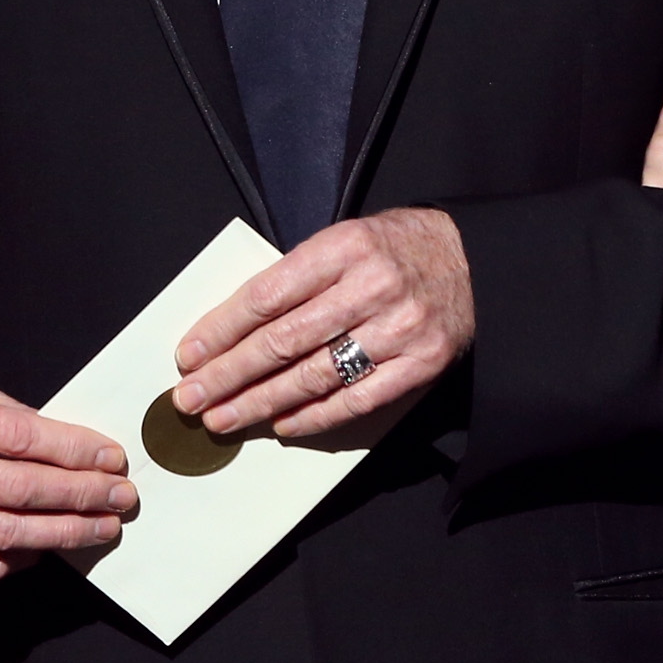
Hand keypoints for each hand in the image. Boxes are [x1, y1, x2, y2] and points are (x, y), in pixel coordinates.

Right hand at [0, 375, 135, 580]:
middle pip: (17, 491)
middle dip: (79, 496)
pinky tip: (50, 546)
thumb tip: (77, 448)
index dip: (73, 450)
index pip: (19, 438)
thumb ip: (11, 416)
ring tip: (101, 526)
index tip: (113, 457)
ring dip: (62, 533)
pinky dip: (21, 558)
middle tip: (121, 497)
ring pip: (3, 533)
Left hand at [173, 208, 471, 441]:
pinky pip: (357, 399)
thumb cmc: (396, 248)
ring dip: (260, 402)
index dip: (221, 330)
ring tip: (222, 418)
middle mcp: (372, 287)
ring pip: (314, 376)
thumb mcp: (346, 238)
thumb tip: (230, 329)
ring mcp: (399, 329)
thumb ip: (297, 276)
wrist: (475, 260)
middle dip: (228, 374)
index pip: (267, 296)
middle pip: (283, 341)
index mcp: (345, 247)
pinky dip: (315, 416)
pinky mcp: (420, 364)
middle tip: (190, 399)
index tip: (188, 356)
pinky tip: (282, 424)